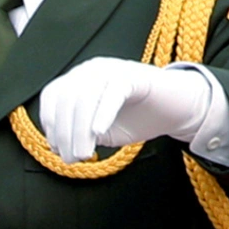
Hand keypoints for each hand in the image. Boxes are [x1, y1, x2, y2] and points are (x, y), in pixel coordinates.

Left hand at [39, 58, 212, 163]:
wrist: (178, 108)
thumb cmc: (138, 118)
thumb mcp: (102, 129)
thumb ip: (81, 133)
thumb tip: (61, 146)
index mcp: (79, 79)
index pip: (53, 96)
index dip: (50, 123)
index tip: (55, 147)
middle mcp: (91, 70)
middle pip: (66, 99)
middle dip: (65, 132)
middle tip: (71, 159)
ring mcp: (112, 70)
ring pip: (86, 97)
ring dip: (81, 129)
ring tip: (84, 154)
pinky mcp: (134, 76)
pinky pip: (113, 93)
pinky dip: (103, 113)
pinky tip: (99, 132)